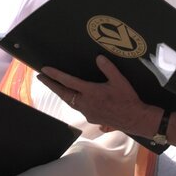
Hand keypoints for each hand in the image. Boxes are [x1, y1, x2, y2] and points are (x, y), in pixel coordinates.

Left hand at [38, 55, 159, 136]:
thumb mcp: (120, 80)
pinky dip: (73, 101)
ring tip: (55, 87)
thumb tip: (98, 58)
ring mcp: (87, 112)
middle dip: (51, 85)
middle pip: (63, 93)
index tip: (44, 71)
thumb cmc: (127, 98)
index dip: (55, 76)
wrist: (133, 118)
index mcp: (90, 91)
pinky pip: (79, 108)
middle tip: (41, 78)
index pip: (68, 82)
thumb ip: (108, 68)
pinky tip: (75, 99)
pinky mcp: (92, 118)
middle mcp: (86, 103)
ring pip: (70, 102)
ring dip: (61, 93)